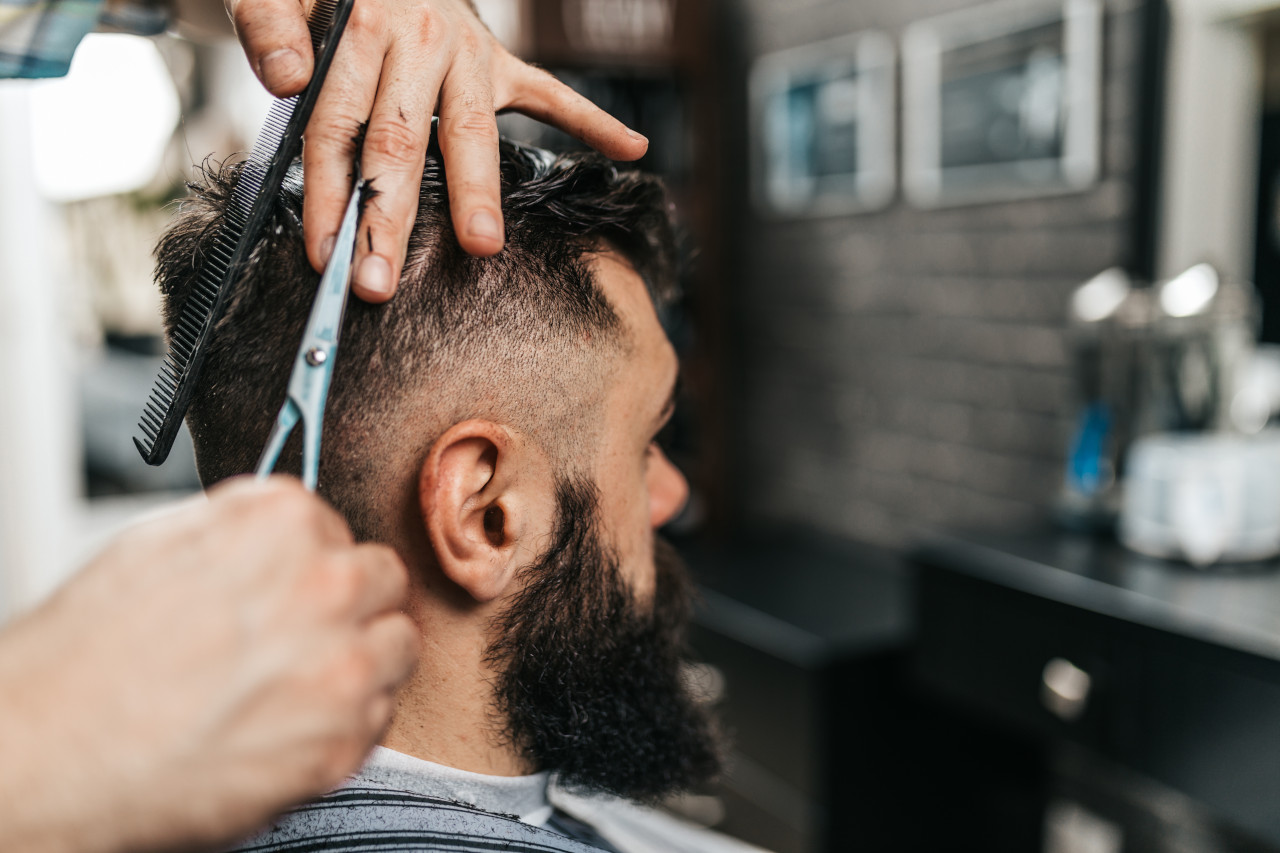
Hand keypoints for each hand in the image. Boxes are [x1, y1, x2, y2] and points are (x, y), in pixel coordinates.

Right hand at [0, 477, 417, 852]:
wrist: (50, 753)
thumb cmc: (88, 655)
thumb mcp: (160, 542)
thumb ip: (244, 528)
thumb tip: (283, 532)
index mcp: (284, 524)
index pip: (338, 528)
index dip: (308, 563)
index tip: (287, 588)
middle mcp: (327, 586)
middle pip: (383, 580)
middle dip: (348, 604)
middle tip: (298, 635)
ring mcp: (343, 665)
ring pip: (398, 646)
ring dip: (361, 658)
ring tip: (295, 683)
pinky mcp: (343, 741)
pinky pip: (379, 715)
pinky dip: (346, 721)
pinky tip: (288, 724)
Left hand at [227, 0, 649, 300]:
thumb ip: (269, 26)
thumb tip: (284, 81)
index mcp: (362, 28)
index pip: (339, 126)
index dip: (329, 193)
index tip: (324, 255)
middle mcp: (420, 43)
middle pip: (401, 141)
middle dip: (391, 217)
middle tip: (381, 280)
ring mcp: (468, 54)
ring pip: (471, 131)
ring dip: (479, 190)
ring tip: (483, 245)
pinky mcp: (501, 60)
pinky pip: (552, 94)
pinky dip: (593, 121)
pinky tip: (630, 148)